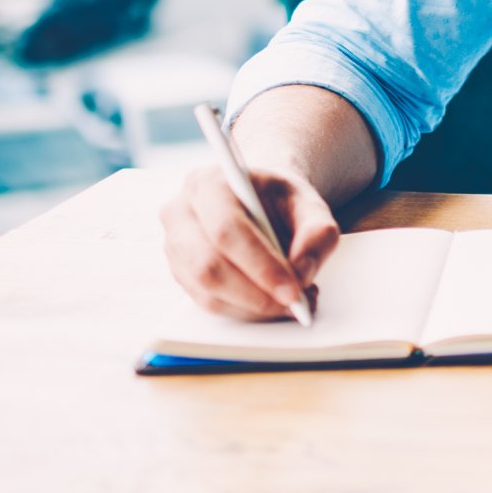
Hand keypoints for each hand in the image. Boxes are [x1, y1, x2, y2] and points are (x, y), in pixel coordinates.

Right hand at [160, 164, 339, 320]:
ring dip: (252, 305)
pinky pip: (207, 302)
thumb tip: (303, 271)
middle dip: (256, 293)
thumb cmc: (280, 199)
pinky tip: (271, 302)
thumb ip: (317, 231)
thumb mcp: (309, 203)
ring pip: (206, 290)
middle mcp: (181, 212)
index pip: (227, 230)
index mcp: (208, 182)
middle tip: (295, 303)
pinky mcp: (180, 273)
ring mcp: (174, 245)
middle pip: (209, 266)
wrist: (260, 201)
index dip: (261, 265)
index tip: (293, 290)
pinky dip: (244, 309)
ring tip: (290, 302)